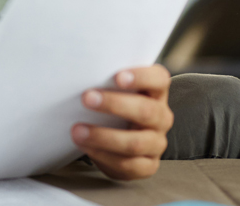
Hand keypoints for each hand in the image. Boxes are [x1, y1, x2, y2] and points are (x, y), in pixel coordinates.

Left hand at [72, 64, 172, 180]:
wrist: (119, 142)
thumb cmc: (114, 108)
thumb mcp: (116, 92)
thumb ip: (108, 82)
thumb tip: (82, 74)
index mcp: (157, 92)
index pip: (158, 79)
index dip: (141, 77)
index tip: (117, 77)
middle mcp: (162, 117)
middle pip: (146, 111)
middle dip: (114, 105)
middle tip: (86, 98)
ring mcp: (157, 143)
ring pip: (135, 142)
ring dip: (103, 136)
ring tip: (78, 130)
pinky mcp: (148, 166)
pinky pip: (127, 164)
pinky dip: (103, 155)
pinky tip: (85, 146)